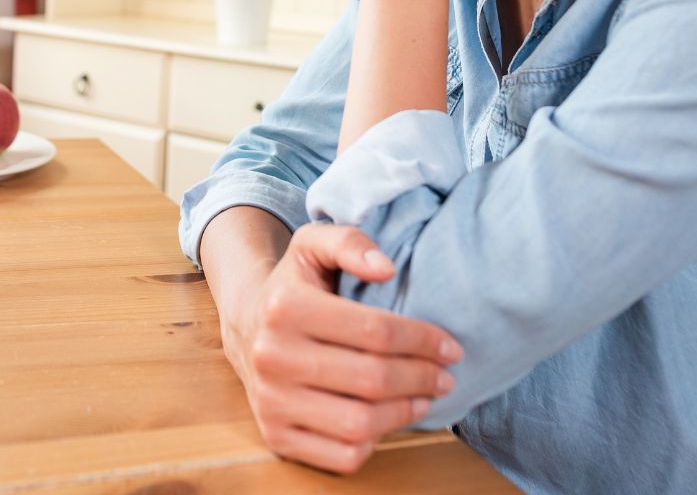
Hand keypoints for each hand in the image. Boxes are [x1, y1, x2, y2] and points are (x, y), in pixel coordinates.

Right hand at [223, 223, 462, 474]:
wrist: (246, 325)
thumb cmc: (293, 285)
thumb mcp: (312, 244)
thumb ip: (350, 242)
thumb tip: (387, 268)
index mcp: (284, 306)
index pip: (373, 330)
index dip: (422, 340)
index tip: (450, 345)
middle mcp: (272, 356)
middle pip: (371, 379)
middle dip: (421, 377)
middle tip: (445, 374)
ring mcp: (271, 402)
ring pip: (360, 423)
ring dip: (406, 412)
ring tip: (424, 395)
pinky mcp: (275, 437)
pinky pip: (343, 456)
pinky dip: (377, 441)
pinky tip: (389, 417)